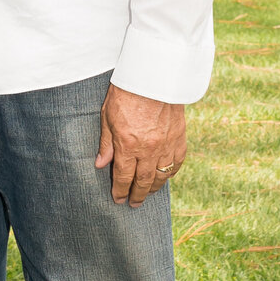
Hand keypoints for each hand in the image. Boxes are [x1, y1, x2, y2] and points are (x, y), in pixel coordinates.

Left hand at [95, 84, 185, 206]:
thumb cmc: (126, 93)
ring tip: (147, 194)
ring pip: (161, 175)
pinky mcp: (179, 138)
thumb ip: (106, 143)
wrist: (154, 76)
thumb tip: (100, 164)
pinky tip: (164, 177)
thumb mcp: (107, 116)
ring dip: (154, 188)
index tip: (117, 199)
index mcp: (128, 144)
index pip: (123, 176)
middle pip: (143, 181)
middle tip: (133, 204)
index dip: (119, 190)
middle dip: (137, 195)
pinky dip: (170, 173)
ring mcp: (167, 145)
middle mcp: (149, 149)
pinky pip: (176, 163)